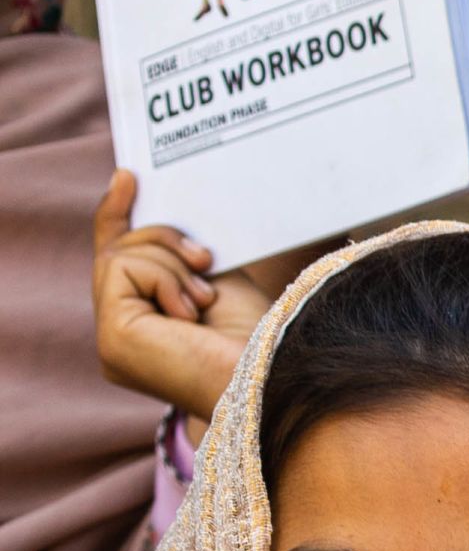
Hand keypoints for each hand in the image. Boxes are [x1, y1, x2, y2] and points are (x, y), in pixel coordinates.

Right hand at [92, 173, 285, 421]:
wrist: (274, 373)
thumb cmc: (259, 335)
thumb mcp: (218, 279)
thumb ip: (182, 255)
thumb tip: (159, 211)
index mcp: (146, 324)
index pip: (119, 262)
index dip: (116, 216)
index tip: (127, 177)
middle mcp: (122, 335)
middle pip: (119, 251)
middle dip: (165, 241)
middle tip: (206, 259)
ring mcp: (112, 339)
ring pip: (120, 256)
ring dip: (173, 266)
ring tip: (205, 301)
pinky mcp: (112, 336)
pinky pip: (123, 269)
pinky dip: (166, 279)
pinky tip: (189, 312)